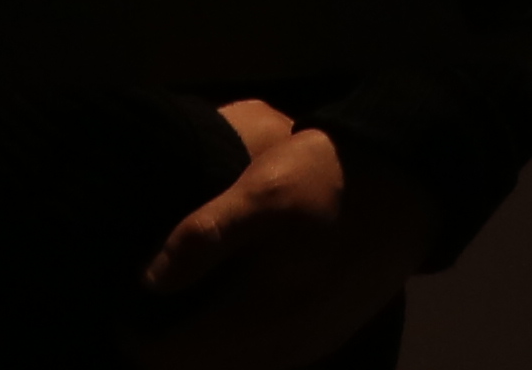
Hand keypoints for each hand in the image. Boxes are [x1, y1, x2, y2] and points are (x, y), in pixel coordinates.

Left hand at [131, 97, 428, 368]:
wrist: (409, 185)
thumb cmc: (326, 181)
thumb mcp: (260, 192)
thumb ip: (203, 237)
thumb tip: (150, 282)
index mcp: (257, 319)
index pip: (172, 358)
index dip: (137, 335)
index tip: (122, 299)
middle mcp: (279, 350)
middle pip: (199, 369)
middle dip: (166, 344)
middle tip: (144, 300)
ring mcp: (305, 347)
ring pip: (231, 367)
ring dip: (199, 345)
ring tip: (179, 300)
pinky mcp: (323, 336)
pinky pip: (261, 357)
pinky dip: (232, 341)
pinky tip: (225, 301)